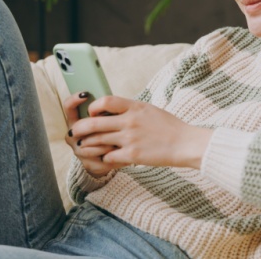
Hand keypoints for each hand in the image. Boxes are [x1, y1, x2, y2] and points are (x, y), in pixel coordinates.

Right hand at [62, 92, 127, 177]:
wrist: (112, 158)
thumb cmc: (110, 131)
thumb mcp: (106, 118)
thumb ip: (104, 109)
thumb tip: (111, 99)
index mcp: (74, 121)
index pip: (68, 107)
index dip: (74, 100)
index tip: (86, 94)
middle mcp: (73, 136)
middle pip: (81, 127)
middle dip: (97, 124)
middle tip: (111, 122)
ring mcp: (79, 151)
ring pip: (94, 142)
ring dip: (110, 140)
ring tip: (121, 140)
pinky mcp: (90, 165)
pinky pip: (104, 157)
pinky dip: (117, 153)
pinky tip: (124, 151)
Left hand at [69, 96, 212, 168]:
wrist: (185, 143)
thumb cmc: (168, 126)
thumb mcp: (149, 110)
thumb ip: (130, 109)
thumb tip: (111, 110)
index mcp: (134, 107)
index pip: (105, 101)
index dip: (93, 107)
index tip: (91, 113)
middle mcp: (129, 121)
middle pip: (94, 123)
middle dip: (80, 128)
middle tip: (75, 132)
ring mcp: (130, 139)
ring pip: (98, 140)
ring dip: (88, 144)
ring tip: (83, 146)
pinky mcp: (132, 155)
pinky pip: (109, 157)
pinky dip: (105, 158)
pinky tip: (106, 158)